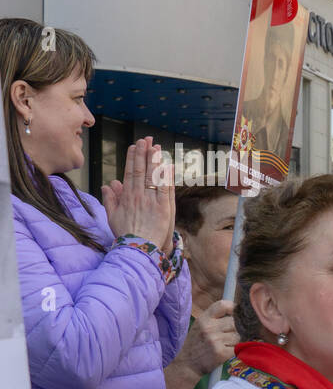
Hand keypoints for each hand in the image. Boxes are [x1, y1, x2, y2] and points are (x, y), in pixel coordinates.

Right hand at [103, 137, 174, 252]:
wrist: (137, 249)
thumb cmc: (125, 234)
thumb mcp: (112, 216)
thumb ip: (110, 199)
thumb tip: (109, 184)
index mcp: (127, 197)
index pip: (130, 172)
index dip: (133, 158)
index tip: (134, 146)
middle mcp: (138, 196)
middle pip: (141, 170)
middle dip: (143, 154)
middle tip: (146, 140)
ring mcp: (151, 201)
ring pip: (153, 177)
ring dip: (155, 161)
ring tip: (156, 147)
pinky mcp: (164, 208)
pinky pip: (166, 189)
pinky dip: (167, 176)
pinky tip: (168, 165)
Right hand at [177, 300, 237, 376]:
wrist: (187, 364)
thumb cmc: (197, 343)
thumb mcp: (200, 325)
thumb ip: (216, 317)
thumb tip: (239, 310)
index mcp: (204, 318)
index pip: (223, 305)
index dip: (234, 308)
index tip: (236, 314)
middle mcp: (208, 327)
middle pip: (235, 322)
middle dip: (236, 329)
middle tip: (228, 336)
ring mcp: (214, 340)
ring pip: (238, 336)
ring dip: (236, 341)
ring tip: (225, 345)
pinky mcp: (220, 353)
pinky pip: (238, 348)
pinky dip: (235, 351)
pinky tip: (226, 352)